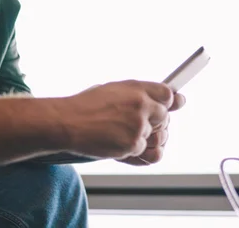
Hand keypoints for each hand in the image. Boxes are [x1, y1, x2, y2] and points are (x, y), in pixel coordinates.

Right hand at [60, 80, 179, 159]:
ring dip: (141, 138)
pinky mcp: (133, 144)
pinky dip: (131, 151)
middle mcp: (141, 104)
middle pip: (164, 117)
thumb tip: (166, 99)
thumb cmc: (85, 107)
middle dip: (154, 123)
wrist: (66, 122)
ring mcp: (139, 125)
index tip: (172, 106)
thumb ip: (139, 94)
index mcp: (136, 88)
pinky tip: (115, 143)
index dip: (169, 102)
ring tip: (120, 134)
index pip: (167, 94)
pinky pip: (142, 151)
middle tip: (134, 126)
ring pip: (154, 136)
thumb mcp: (113, 91)